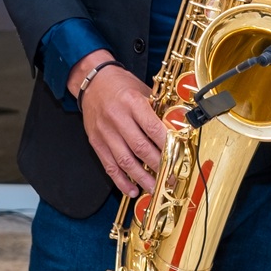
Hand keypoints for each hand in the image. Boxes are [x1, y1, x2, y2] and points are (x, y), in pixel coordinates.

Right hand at [69, 51, 167, 197]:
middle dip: (158, 165)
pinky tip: (131, 189)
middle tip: (171, 176)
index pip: (153, 128)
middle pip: (140, 147)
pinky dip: (120, 180)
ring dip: (142, 178)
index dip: (167, 145)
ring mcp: (105, 132)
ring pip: (125, 161)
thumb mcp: (142, 90)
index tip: (178, 156)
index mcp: (132, 102)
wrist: (92, 80)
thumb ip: (157, 109)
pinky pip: (109, 165)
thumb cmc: (120, 84)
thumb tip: (176, 128)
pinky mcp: (96, 142)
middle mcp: (117, 118)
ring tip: (155, 188)